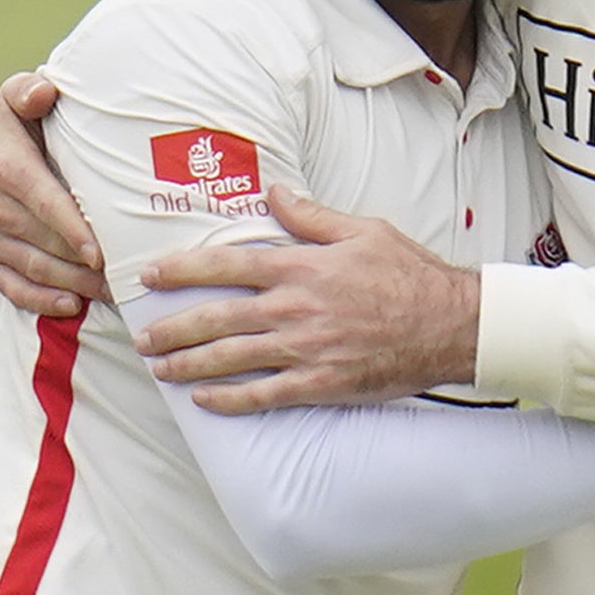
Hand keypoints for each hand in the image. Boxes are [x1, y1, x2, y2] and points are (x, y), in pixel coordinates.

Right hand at [0, 72, 105, 315]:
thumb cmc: (13, 127)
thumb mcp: (16, 99)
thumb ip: (29, 91)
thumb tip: (43, 91)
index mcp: (7, 168)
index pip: (45, 204)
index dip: (73, 230)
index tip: (101, 252)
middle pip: (47, 244)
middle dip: (88, 265)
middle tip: (130, 276)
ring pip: (35, 269)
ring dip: (76, 285)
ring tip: (115, 293)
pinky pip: (12, 287)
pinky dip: (42, 300)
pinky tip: (73, 305)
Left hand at [136, 185, 479, 410]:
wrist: (451, 324)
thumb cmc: (410, 274)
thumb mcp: (364, 231)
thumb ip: (312, 216)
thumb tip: (274, 193)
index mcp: (302, 267)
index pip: (227, 265)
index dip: (183, 270)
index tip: (151, 275)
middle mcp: (295, 308)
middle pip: (216, 318)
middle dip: (172, 328)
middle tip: (142, 337)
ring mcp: (305, 349)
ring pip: (230, 359)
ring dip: (188, 365)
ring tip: (161, 369)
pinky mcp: (320, 384)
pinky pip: (263, 396)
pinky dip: (228, 400)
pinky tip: (204, 401)